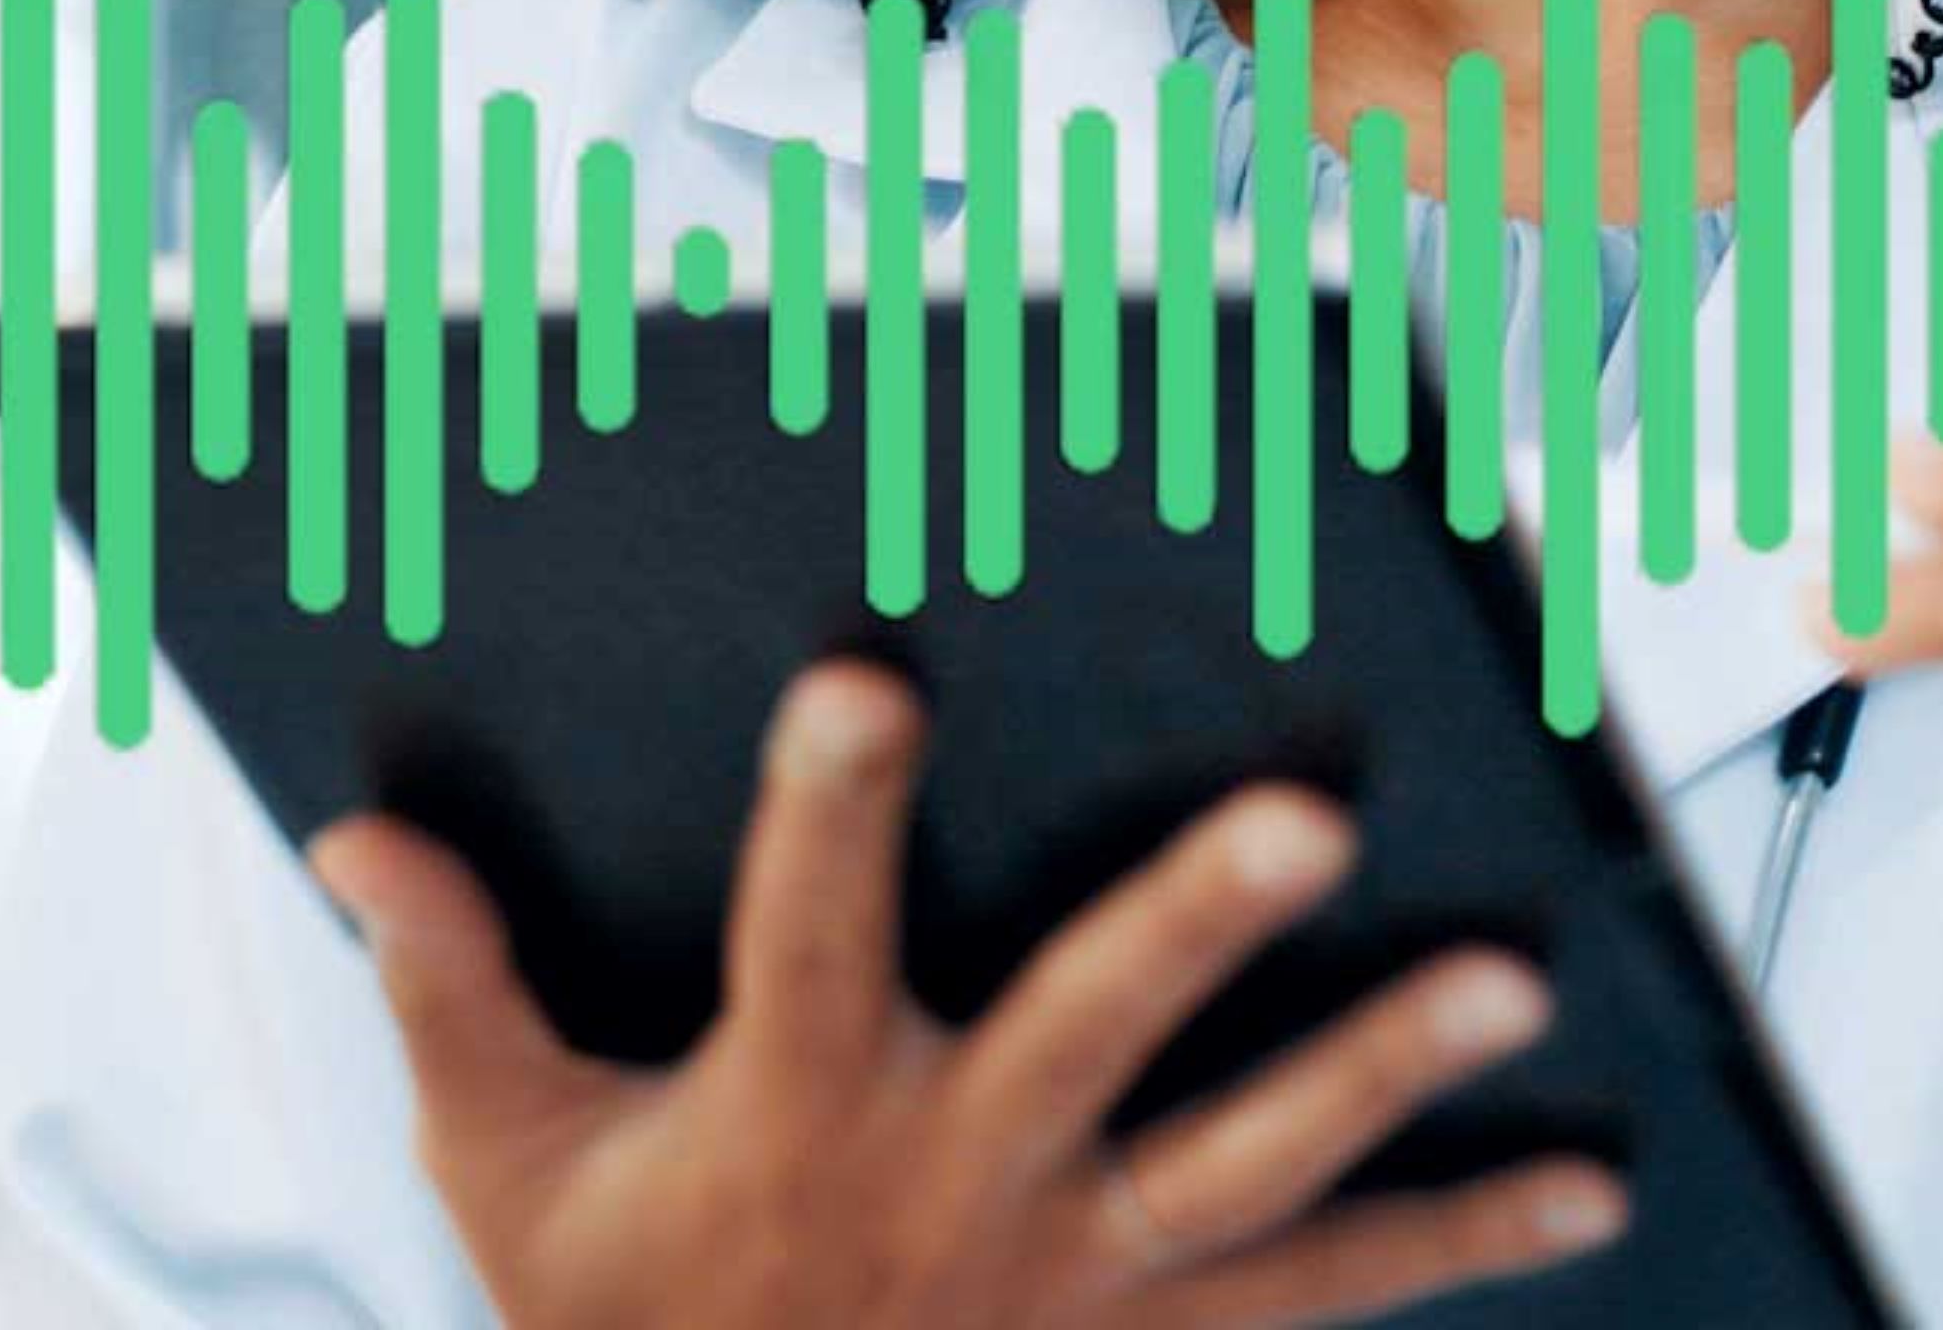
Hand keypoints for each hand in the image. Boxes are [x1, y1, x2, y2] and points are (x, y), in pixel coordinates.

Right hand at [305, 656, 1632, 1329]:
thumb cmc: (620, 1318)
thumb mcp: (503, 1164)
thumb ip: (447, 985)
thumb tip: (355, 838)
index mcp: (798, 1107)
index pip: (804, 931)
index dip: (829, 805)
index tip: (862, 677)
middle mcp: (961, 1182)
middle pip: (1095, 1033)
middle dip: (1199, 922)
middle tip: (1305, 819)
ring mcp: (1081, 1273)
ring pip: (1255, 1163)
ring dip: (1386, 1074)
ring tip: (1509, 984)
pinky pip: (1337, 1294)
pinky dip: (1465, 1238)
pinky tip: (1587, 1188)